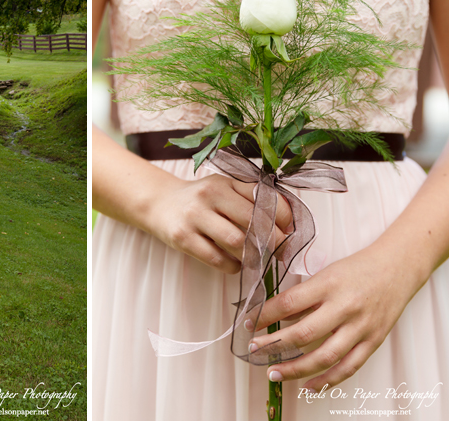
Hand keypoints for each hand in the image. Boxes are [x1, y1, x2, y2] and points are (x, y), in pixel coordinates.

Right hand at [146, 174, 292, 273]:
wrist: (159, 203)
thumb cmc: (200, 200)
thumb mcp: (222, 189)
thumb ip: (249, 198)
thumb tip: (287, 222)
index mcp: (224, 182)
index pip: (262, 196)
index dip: (282, 215)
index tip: (290, 229)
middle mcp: (209, 195)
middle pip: (252, 221)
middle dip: (274, 240)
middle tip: (281, 251)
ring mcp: (194, 216)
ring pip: (236, 242)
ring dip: (253, 255)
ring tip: (257, 259)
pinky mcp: (183, 238)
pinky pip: (217, 259)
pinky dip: (233, 266)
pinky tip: (236, 265)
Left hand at [249, 240, 418, 389]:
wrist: (396, 269)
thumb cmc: (357, 269)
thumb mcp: (325, 274)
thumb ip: (303, 296)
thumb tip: (276, 317)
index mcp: (328, 284)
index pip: (289, 303)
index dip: (265, 316)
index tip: (248, 323)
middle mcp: (344, 307)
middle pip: (304, 333)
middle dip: (274, 344)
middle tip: (254, 349)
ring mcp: (360, 327)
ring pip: (324, 356)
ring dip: (295, 369)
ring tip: (274, 373)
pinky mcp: (373, 342)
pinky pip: (348, 367)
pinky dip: (327, 380)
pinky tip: (308, 385)